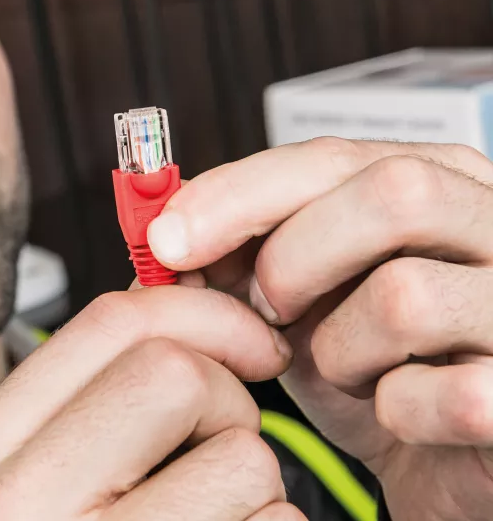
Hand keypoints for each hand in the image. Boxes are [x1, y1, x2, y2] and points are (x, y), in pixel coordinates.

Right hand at [0, 280, 301, 519]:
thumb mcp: (64, 456)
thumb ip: (110, 373)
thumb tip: (198, 292)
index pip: (111, 325)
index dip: (201, 314)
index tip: (249, 342)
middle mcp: (10, 511)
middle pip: (177, 374)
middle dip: (227, 402)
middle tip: (220, 448)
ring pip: (241, 455)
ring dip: (253, 486)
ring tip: (210, 520)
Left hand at [147, 138, 492, 519]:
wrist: (441, 449)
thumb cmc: (370, 360)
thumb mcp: (299, 294)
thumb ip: (241, 254)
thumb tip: (162, 237)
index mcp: (441, 181)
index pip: (335, 157)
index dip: (241, 193)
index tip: (168, 237)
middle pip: (393, 193)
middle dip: (295, 258)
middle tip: (265, 310)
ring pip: (406, 295)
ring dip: (339, 348)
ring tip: (343, 368)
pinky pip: (444, 395)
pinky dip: (392, 412)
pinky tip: (394, 411)